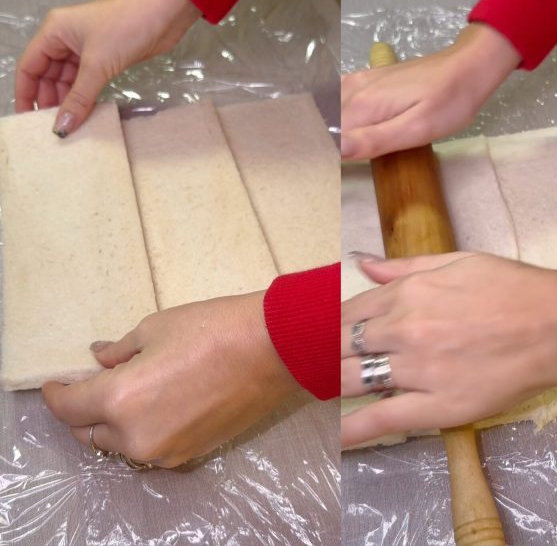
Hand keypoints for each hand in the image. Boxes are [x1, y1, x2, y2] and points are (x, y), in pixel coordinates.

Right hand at [15, 0, 199, 136]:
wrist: (165, 14)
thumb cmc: (127, 27)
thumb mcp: (97, 64)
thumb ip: (79, 97)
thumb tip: (63, 125)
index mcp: (54, 32)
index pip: (29, 67)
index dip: (27, 94)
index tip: (29, 120)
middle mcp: (65, 39)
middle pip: (48, 75)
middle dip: (50, 100)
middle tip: (54, 127)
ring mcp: (87, 48)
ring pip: (70, 80)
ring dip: (70, 100)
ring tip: (70, 126)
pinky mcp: (107, 57)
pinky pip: (89, 81)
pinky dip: (86, 96)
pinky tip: (87, 114)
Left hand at [41, 291, 301, 467]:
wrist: (276, 350)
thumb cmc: (214, 329)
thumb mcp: (155, 328)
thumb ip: (120, 351)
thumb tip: (102, 360)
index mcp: (119, 401)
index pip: (67, 408)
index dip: (55, 393)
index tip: (56, 382)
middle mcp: (136, 436)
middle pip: (90, 433)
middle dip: (83, 410)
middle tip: (91, 386)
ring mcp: (166, 450)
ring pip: (122, 445)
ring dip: (116, 424)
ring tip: (128, 395)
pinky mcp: (193, 452)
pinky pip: (153, 447)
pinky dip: (145, 430)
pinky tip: (157, 406)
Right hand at [340, 23, 519, 159]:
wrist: (466, 67)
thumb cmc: (448, 103)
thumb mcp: (417, 129)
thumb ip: (374, 140)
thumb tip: (336, 151)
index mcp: (363, 106)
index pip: (326, 137)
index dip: (323, 157)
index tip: (324, 176)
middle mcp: (354, 90)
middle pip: (323, 123)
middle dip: (319, 146)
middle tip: (327, 170)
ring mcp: (360, 81)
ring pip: (327, 110)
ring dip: (323, 131)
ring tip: (329, 153)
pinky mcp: (368, 80)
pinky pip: (338, 97)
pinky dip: (333, 114)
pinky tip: (340, 128)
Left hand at [340, 253, 556, 447]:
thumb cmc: (515, 289)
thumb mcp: (458, 261)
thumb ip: (405, 266)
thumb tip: (362, 264)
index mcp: (409, 293)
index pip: (350, 312)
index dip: (330, 326)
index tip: (323, 337)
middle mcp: (405, 329)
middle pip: (342, 347)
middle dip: (323, 357)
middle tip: (316, 369)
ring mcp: (418, 369)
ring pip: (354, 381)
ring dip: (333, 387)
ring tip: (323, 395)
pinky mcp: (438, 405)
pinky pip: (383, 421)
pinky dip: (353, 431)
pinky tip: (335, 437)